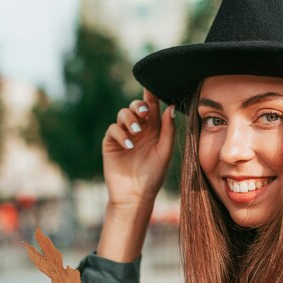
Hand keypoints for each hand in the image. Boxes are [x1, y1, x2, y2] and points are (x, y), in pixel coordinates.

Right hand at [102, 89, 175, 209]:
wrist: (135, 196)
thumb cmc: (153, 176)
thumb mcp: (165, 152)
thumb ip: (169, 130)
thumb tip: (171, 107)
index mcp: (154, 130)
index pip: (152, 108)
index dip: (151, 96)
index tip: (151, 87)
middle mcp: (138, 130)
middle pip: (136, 107)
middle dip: (139, 106)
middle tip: (144, 112)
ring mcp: (123, 136)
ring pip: (123, 115)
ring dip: (130, 119)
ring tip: (136, 131)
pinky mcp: (111, 143)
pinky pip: (113, 130)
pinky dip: (121, 134)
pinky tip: (129, 145)